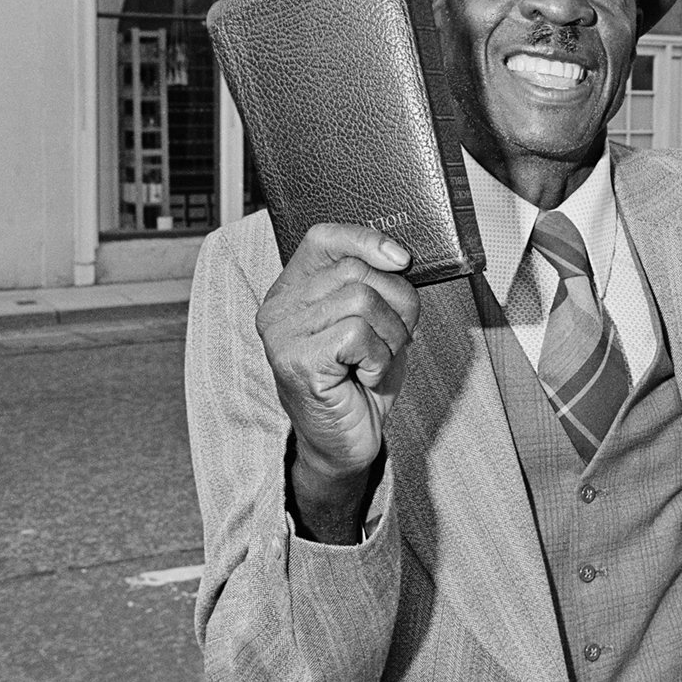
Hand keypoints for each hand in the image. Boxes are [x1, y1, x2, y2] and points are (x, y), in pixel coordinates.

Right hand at [256, 223, 420, 479]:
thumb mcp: (373, 323)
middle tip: (395, 338)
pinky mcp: (297, 361)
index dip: (366, 240)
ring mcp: (283, 335)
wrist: (345, 443)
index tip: (402, 259)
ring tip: (376, 361)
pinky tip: (365, 377)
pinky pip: (358, 334)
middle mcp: (279, 308)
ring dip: (390, 336)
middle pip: (356, 270)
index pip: (323, 238)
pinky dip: (378, 358)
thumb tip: (400, 258)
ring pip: (362, 300)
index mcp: (293, 290)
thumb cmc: (359, 380)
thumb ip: (377, 286)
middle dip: (397, 303)